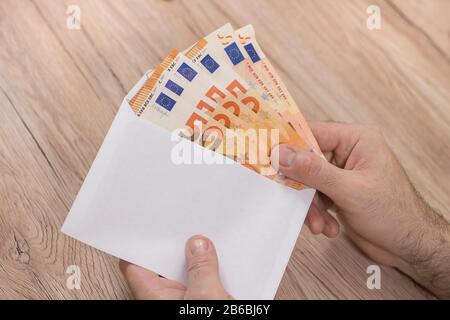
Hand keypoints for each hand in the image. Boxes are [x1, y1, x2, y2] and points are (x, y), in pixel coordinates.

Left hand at [120, 235, 231, 299]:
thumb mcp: (207, 297)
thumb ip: (202, 268)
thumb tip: (198, 245)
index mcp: (154, 296)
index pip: (134, 263)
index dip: (137, 241)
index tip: (142, 222)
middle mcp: (165, 298)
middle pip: (162, 264)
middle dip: (176, 246)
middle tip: (186, 225)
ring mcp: (183, 300)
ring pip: (185, 272)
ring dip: (196, 258)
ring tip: (207, 239)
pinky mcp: (199, 302)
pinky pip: (201, 281)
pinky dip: (209, 270)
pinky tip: (219, 259)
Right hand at [273, 122, 449, 297]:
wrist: (409, 245)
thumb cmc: (393, 213)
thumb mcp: (349, 190)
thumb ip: (314, 171)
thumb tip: (283, 154)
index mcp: (357, 139)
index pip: (313, 132)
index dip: (289, 145)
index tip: (268, 156)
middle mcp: (348, 151)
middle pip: (307, 159)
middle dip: (303, 186)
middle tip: (296, 200)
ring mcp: (342, 172)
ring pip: (309, 181)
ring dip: (311, 205)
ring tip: (320, 223)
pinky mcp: (338, 191)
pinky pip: (315, 195)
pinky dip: (317, 213)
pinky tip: (328, 226)